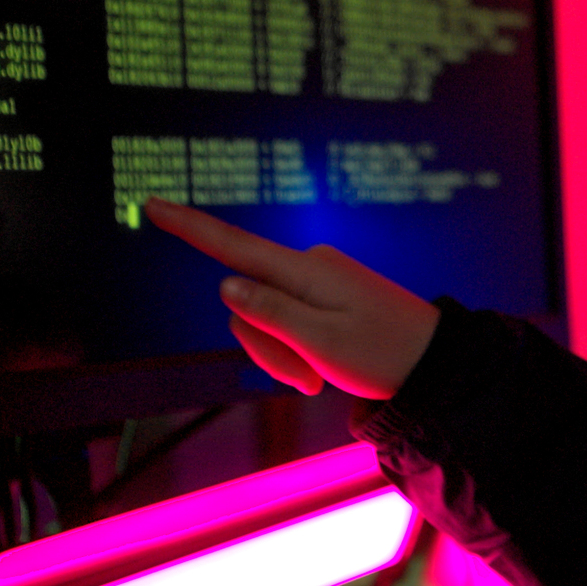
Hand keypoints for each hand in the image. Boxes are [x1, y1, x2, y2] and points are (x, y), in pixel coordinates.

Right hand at [144, 197, 440, 397]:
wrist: (436, 365)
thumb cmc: (384, 355)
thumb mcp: (321, 342)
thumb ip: (269, 314)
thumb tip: (225, 284)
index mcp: (306, 270)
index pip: (233, 246)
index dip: (188, 227)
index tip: (150, 202)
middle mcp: (308, 265)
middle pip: (246, 303)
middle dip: (262, 348)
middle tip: (306, 382)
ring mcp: (318, 280)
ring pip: (264, 319)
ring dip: (282, 356)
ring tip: (318, 380)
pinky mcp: (326, 296)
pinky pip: (288, 322)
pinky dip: (296, 352)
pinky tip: (321, 373)